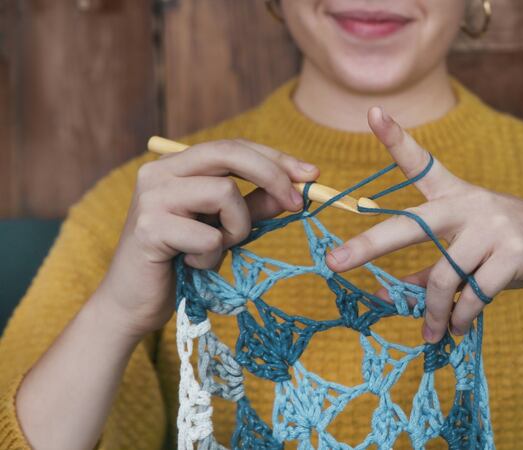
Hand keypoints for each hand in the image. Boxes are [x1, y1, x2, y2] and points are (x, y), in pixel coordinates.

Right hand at [95, 139, 318, 338]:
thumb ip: (255, 205)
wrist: (134, 305)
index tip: (311, 174)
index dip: (275, 158)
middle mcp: (160, 172)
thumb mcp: (226, 228)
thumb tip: (295, 187)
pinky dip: (212, 257)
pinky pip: (209, 237)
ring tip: (216, 250)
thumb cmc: (183, 263)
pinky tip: (191, 266)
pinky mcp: (148, 228)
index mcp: (178, 166)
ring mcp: (151, 197)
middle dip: (272, 175)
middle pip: (229, 153)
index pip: (234, 147)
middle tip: (297, 204)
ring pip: (224, 193)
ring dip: (237, 229)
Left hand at [326, 107, 522, 342]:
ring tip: (433, 332)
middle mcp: (472, 203)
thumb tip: (404, 290)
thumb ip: (439, 265)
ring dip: (435, 311)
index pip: (423, 163)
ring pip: (445, 274)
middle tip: (334, 263)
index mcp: (459, 196)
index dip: (397, 139)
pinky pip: (475, 293)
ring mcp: (495, 225)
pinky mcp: (515, 251)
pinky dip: (463, 317)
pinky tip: (460, 328)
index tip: (372, 113)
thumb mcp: (476, 252)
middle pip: (412, 223)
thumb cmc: (519, 250)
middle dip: (370, 245)